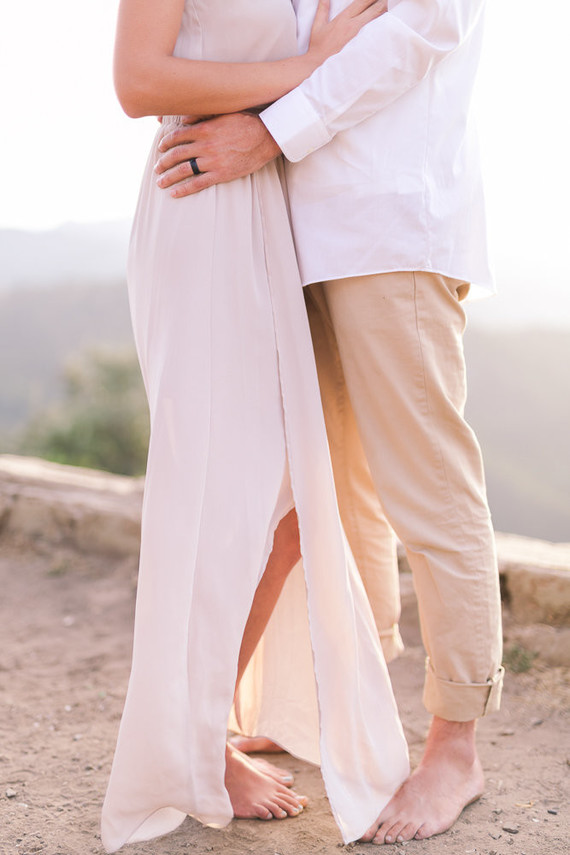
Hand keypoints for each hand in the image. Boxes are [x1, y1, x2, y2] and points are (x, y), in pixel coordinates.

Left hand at [155, 113, 280, 196]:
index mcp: (205, 128)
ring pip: (184, 170)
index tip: (160, 147)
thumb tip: (183, 119)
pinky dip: (184, 189)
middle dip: (163, 162)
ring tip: (160, 182)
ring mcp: (213, 161)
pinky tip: (174, 193)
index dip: (166, 142)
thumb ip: (202, 115)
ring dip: (169, 177)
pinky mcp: (221, 174)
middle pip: (177, 154)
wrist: (267, 137)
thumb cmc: (247, 122)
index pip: (177, 136)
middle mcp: (206, 145)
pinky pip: (198, 184)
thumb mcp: (224, 112)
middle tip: (156, 167)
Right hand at [308, 0, 386, 63]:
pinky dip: (384, 31)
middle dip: (383, 3)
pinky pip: (377, 38)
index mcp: (344, 19)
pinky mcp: (363, 50)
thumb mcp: (317, 27)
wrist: (318, 68)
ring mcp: (360, 39)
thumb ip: (322, 10)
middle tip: (390, 0)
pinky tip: (390, 29)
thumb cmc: (318, 49)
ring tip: (393, 10)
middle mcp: (354, 27)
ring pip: (378, 23)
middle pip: (374, 10)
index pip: (362, 2)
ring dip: (386, 15)